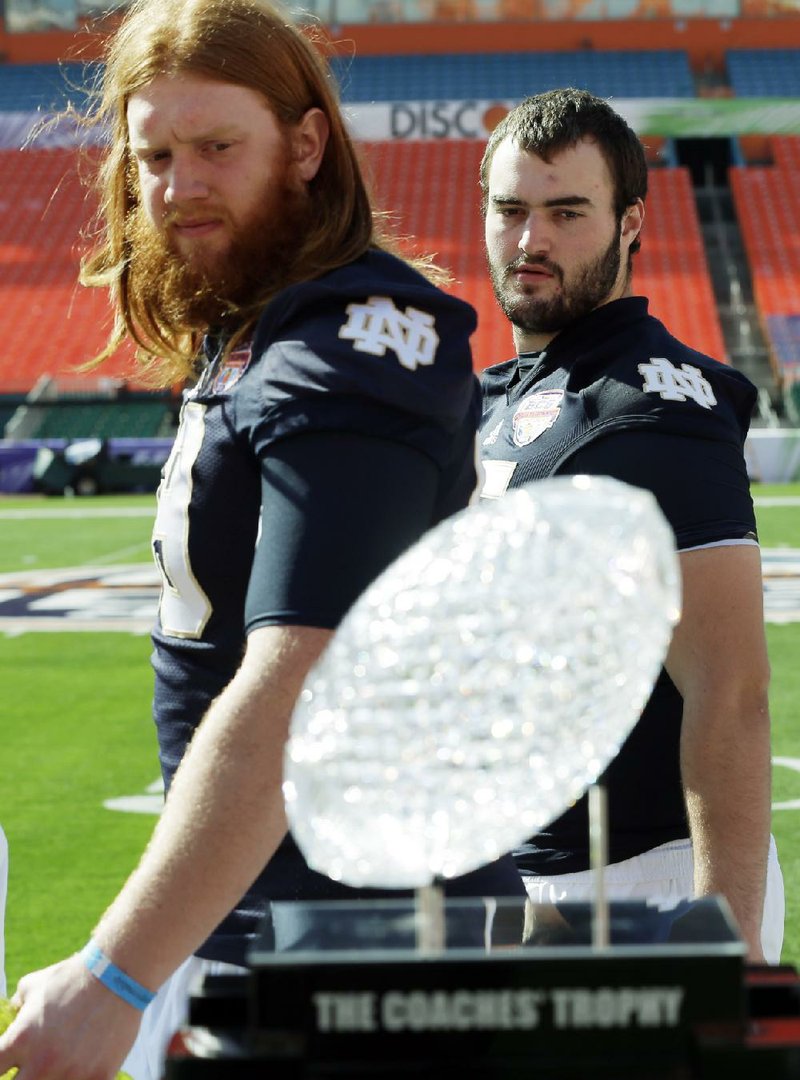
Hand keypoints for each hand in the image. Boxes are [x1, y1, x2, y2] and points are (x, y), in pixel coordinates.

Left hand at [0, 954, 141, 1079]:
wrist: (119, 976)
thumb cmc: (74, 977)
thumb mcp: (35, 984)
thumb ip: (18, 1004)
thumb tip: (14, 1012)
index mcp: (21, 1040)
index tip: (9, 1064)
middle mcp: (42, 1062)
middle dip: (21, 1079)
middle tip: (34, 1068)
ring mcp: (71, 1074)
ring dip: (51, 1079)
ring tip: (60, 1065)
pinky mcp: (97, 1079)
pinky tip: (82, 1069)